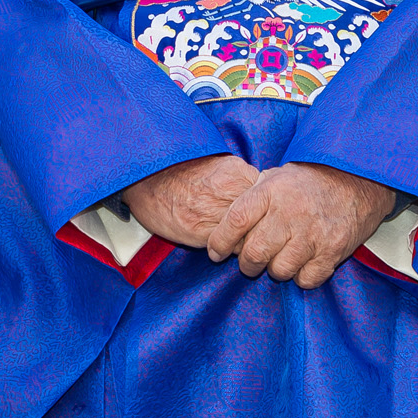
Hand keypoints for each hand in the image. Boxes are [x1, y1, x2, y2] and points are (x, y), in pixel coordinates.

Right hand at [120, 154, 259, 247]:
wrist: (146, 179)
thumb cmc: (183, 174)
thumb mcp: (219, 167)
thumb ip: (243, 182)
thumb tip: (265, 200)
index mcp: (238, 174)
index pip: (271, 202)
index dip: (270, 215)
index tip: (266, 221)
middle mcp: (231, 192)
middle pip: (265, 221)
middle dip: (263, 232)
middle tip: (258, 238)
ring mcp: (216, 213)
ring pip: (250, 237)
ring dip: (248, 244)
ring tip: (239, 242)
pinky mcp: (200, 231)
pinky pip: (229, 248)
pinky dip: (230, 250)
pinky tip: (222, 245)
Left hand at [206, 161, 395, 288]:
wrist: (358, 179)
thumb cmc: (310, 181)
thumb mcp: (275, 177)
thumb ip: (251, 198)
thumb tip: (224, 225)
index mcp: (271, 191)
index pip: (236, 220)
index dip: (220, 241)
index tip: (215, 253)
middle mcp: (290, 213)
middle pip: (254, 253)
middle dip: (246, 265)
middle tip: (249, 262)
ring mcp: (312, 234)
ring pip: (279, 271)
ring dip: (275, 270)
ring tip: (280, 258)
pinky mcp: (332, 251)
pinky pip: (306, 279)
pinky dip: (301, 277)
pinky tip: (303, 263)